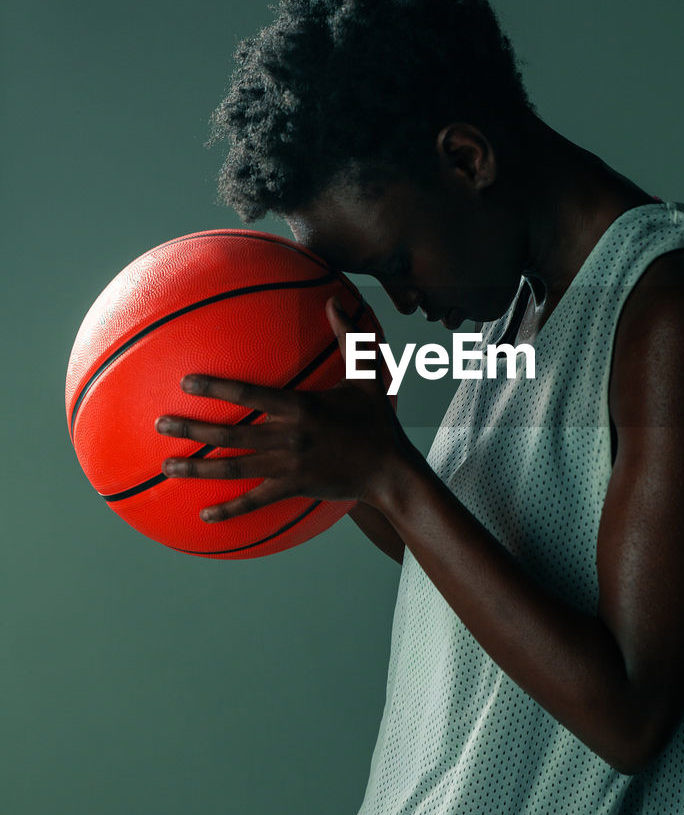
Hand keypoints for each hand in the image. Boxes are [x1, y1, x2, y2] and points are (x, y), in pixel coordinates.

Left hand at [154, 297, 409, 521]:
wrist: (391, 471)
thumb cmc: (378, 421)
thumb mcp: (366, 376)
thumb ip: (348, 338)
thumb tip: (335, 299)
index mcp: (302, 408)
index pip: (250, 395)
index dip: (217, 389)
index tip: (186, 383)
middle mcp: (289, 438)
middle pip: (231, 434)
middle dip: (192, 428)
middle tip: (160, 422)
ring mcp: (289, 467)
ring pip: (234, 468)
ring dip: (198, 467)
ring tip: (167, 464)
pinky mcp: (293, 489)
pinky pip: (255, 501)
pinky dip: (230, 509)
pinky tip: (204, 515)